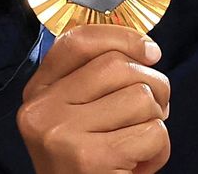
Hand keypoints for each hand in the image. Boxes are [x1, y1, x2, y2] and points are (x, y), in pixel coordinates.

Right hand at [17, 24, 170, 173]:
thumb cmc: (88, 165)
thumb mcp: (76, 118)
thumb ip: (93, 83)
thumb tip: (145, 49)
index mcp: (37, 93)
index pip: (77, 42)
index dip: (121, 37)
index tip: (151, 51)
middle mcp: (41, 109)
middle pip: (116, 65)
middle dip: (153, 85)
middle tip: (155, 110)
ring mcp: (61, 133)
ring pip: (139, 98)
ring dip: (156, 122)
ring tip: (140, 143)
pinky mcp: (88, 158)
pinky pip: (151, 133)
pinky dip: (160, 150)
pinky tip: (140, 165)